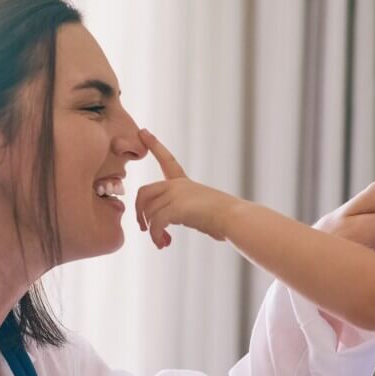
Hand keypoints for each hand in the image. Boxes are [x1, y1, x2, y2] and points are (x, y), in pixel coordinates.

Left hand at [134, 129, 241, 247]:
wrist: (235, 218)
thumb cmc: (225, 218)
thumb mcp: (202, 210)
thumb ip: (188, 213)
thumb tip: (189, 229)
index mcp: (185, 183)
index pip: (167, 160)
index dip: (154, 145)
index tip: (143, 131)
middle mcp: (178, 185)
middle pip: (144, 192)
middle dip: (139, 211)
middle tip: (143, 227)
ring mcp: (177, 195)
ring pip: (149, 211)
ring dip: (152, 230)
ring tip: (161, 242)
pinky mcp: (176, 208)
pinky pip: (156, 223)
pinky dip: (156, 236)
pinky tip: (163, 244)